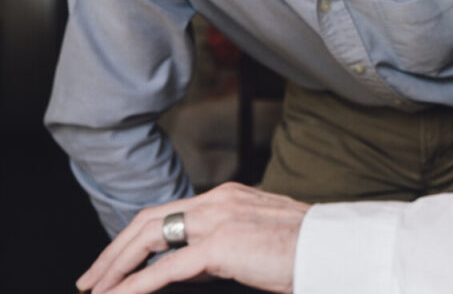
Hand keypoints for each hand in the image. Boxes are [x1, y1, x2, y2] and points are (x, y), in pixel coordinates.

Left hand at [77, 182, 309, 293]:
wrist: (334, 249)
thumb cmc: (306, 249)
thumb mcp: (259, 238)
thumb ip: (225, 244)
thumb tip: (192, 263)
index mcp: (228, 195)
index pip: (168, 212)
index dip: (135, 237)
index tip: (117, 263)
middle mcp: (219, 200)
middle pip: (148, 220)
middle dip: (113, 251)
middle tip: (91, 279)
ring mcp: (218, 219)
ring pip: (148, 238)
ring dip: (115, 267)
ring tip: (96, 290)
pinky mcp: (220, 245)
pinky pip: (163, 268)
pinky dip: (134, 285)